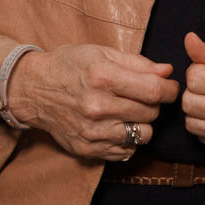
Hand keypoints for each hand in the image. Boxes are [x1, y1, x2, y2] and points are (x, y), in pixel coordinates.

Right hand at [5, 45, 178, 160]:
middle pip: (150, 113)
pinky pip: (125, 151)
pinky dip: (127, 139)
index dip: (169, 90)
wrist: (33, 89)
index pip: (154, 90)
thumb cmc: (69, 65)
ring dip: (142, 123)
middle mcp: (97, 107)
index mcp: (103, 78)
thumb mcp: (101, 53)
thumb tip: (168, 72)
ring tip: (130, 112)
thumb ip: (138, 63)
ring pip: (142, 135)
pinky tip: (116, 125)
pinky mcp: (87, 149)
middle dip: (154, 104)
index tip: (170, 88)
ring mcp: (92, 132)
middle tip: (144, 96)